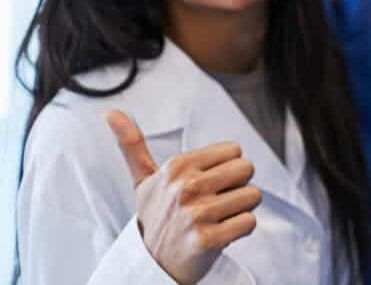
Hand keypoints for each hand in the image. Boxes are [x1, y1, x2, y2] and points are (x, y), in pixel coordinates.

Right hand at [106, 110, 261, 284]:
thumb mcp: (142, 181)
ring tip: (217, 218)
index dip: (226, 168)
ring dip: (240, 209)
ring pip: (252, 195)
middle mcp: (185, 187)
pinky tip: (221, 234)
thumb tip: (110, 112)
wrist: (152, 264)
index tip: (207, 184)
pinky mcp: (208, 239)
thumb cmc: (154, 217)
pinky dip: (240, 229)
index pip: (234, 150)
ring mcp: (196, 214)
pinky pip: (249, 221)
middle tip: (215, 202)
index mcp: (175, 167)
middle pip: (247, 169)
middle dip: (237, 186)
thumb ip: (132, 145)